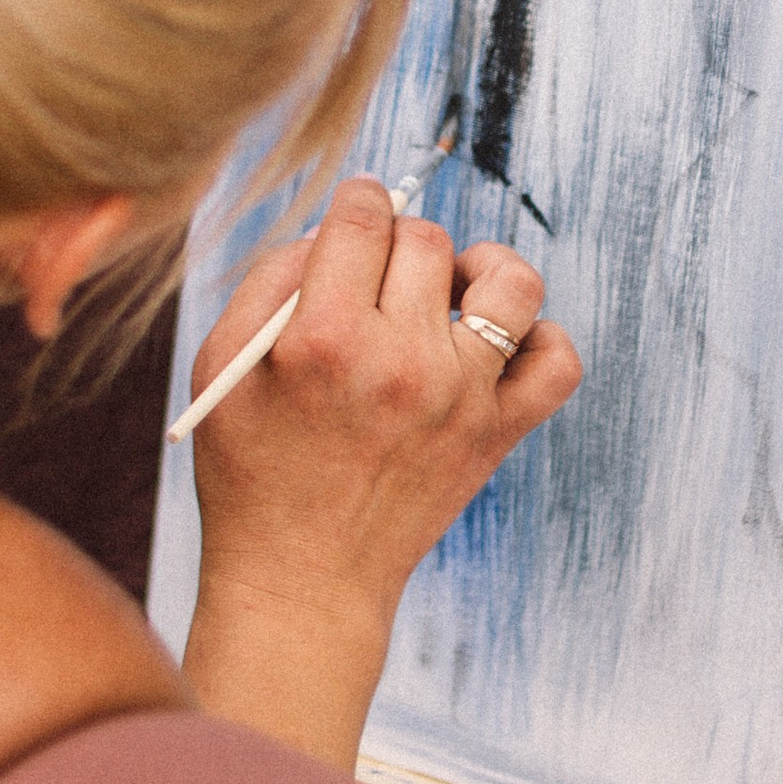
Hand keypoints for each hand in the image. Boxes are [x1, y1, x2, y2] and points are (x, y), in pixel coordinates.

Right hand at [178, 177, 579, 767]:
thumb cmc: (252, 470)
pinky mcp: (497, 434)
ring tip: (449, 296)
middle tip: (375, 284)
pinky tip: (492, 348)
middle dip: (398, 247)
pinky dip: (539, 340)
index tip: (355, 218)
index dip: (357, 203)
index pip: (365, 215)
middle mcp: (401, 361)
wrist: (303, 581)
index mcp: (324, 337)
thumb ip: (272, 278)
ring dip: (483, 271)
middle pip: (427, 240)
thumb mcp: (224, 365)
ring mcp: (461, 398)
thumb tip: (338, 227)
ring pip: (511, 282)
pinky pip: (558, 360)